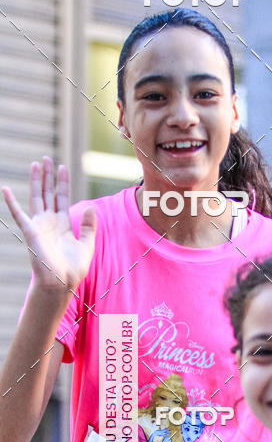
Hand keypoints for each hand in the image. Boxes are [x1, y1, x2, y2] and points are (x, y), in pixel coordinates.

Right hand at [2, 157, 95, 293]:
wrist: (62, 283)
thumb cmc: (73, 269)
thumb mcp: (87, 245)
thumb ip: (89, 227)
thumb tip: (93, 208)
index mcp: (62, 225)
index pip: (61, 198)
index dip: (61, 183)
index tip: (63, 168)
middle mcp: (49, 222)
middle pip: (47, 194)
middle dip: (48, 177)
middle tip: (47, 159)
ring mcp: (39, 226)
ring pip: (36, 198)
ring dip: (35, 181)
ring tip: (36, 164)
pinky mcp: (31, 232)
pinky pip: (19, 214)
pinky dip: (11, 202)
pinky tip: (5, 189)